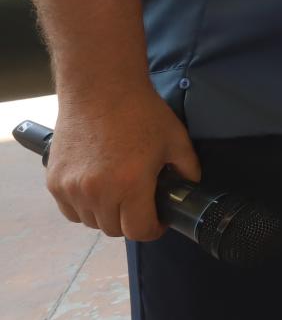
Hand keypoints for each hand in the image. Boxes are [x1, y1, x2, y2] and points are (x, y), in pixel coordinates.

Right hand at [45, 86, 199, 239]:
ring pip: (91, 221)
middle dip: (131, 220)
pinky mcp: (54, 182)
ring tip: (119, 192)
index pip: (138, 231)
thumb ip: (187, 170)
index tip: (159, 219)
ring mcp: (71, 189)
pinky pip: (70, 210)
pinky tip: (97, 188)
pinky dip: (84, 206)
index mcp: (130, 185)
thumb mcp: (176, 140)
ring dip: (106, 214)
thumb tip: (190, 189)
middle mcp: (97, 193)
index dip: (153, 229)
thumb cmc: (140, 112)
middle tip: (141, 202)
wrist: (100, 88)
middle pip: (114, 229)